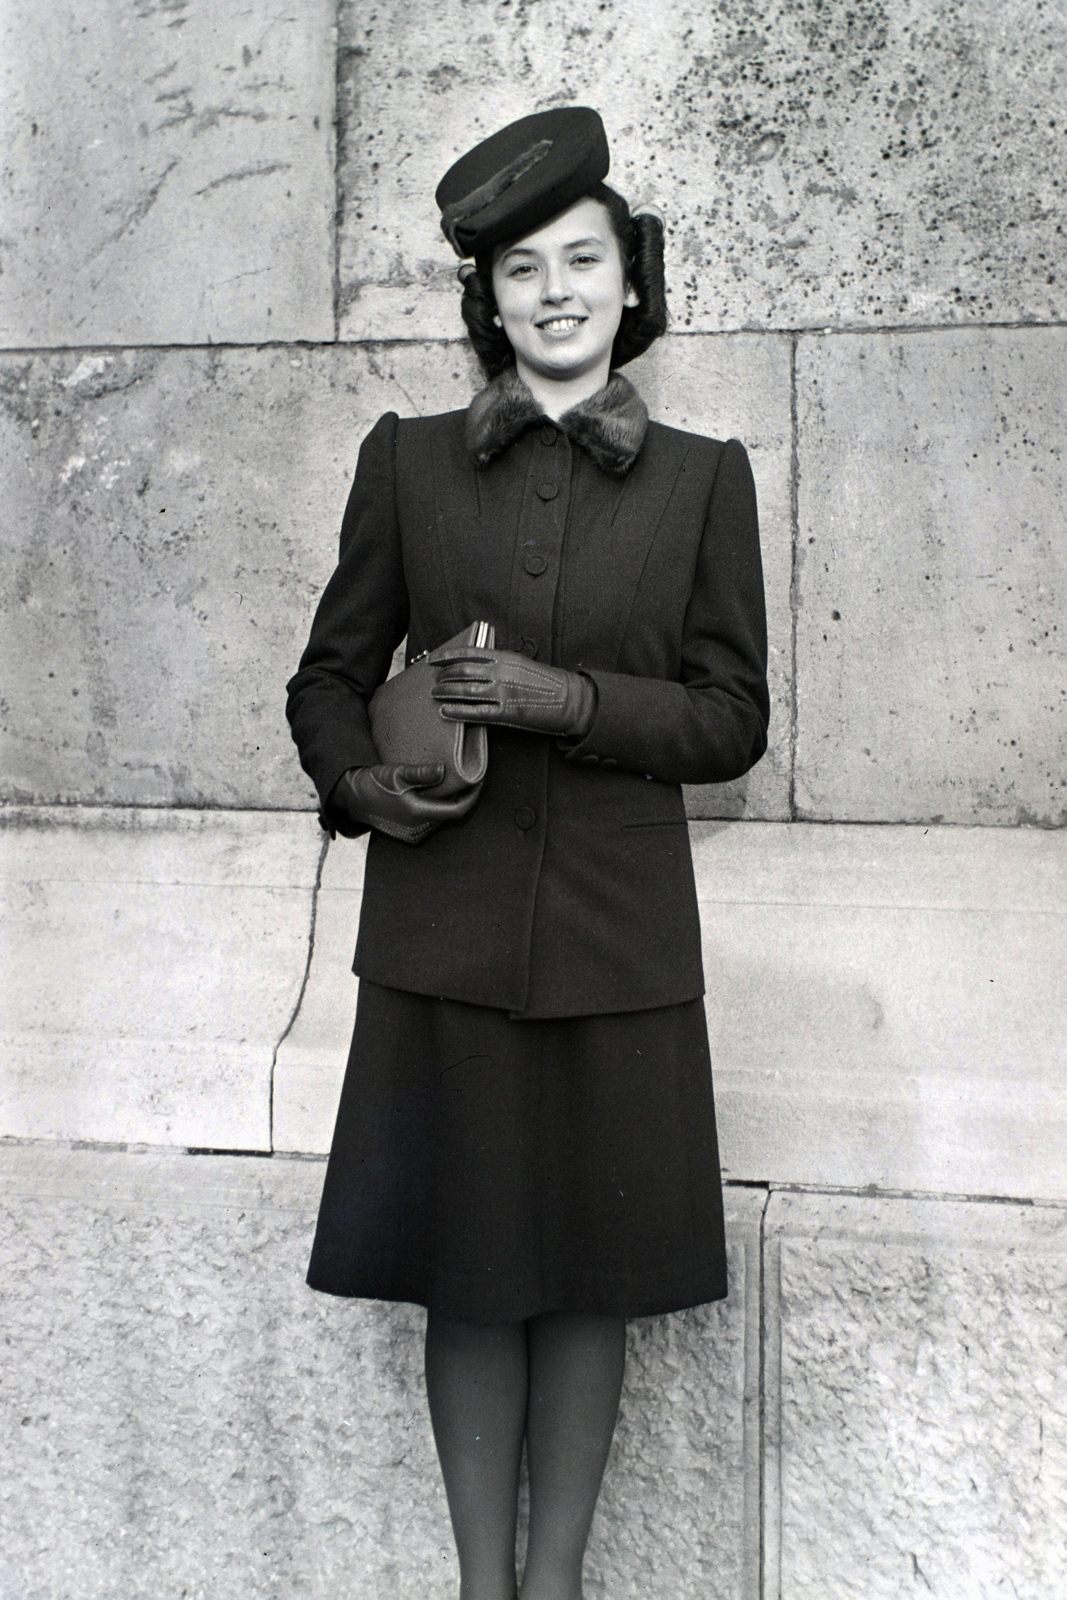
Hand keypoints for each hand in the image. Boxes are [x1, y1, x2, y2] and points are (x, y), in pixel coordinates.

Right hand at [327, 763, 479, 844]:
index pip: (457, 810)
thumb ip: (421, 773)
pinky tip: (440, 794)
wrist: (354, 799)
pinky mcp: (410, 831)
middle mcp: (420, 826)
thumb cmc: (374, 784)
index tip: (479, 781)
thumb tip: (443, 770)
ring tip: (460, 784)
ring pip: (442, 818)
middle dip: (465, 798)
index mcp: (419, 812)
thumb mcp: (397, 774)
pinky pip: (432, 820)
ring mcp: (414, 831)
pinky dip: (440, 807)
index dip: (472, 797)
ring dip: (452, 803)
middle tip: (473, 779)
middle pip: (452, 815)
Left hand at [429, 645, 595, 737]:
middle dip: (444, 676)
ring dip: (446, 692)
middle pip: (462, 671)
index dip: (446, 656)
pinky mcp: (506, 713)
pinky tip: (445, 711)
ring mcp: (503, 692)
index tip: (432, 660)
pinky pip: (475, 712)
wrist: (569, 699)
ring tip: (436, 694)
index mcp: (505, 657)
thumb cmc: (546, 683)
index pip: (468, 653)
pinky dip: (457, 711)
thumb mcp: (521, 664)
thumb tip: (475, 666)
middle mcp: (501, 672)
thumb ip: (499, 664)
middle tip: (435, 681)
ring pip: (465, 690)